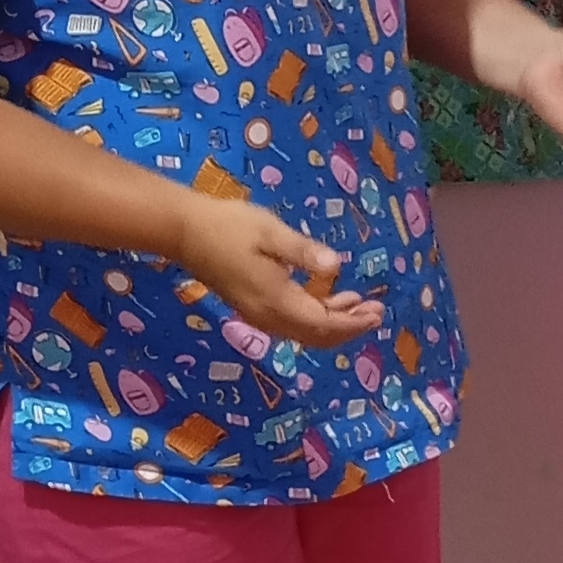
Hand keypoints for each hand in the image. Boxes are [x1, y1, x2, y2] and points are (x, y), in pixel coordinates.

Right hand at [175, 192, 385, 348]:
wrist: (184, 231)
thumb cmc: (228, 226)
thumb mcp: (271, 232)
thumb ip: (304, 252)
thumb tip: (336, 267)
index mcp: (276, 301)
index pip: (324, 324)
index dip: (353, 322)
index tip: (377, 312)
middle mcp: (268, 317)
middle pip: (317, 336)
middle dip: (349, 326)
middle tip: (376, 311)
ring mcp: (258, 316)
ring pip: (305, 332)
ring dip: (334, 322)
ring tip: (359, 303)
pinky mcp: (252, 308)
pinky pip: (292, 324)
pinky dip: (315, 317)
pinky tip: (327, 298)